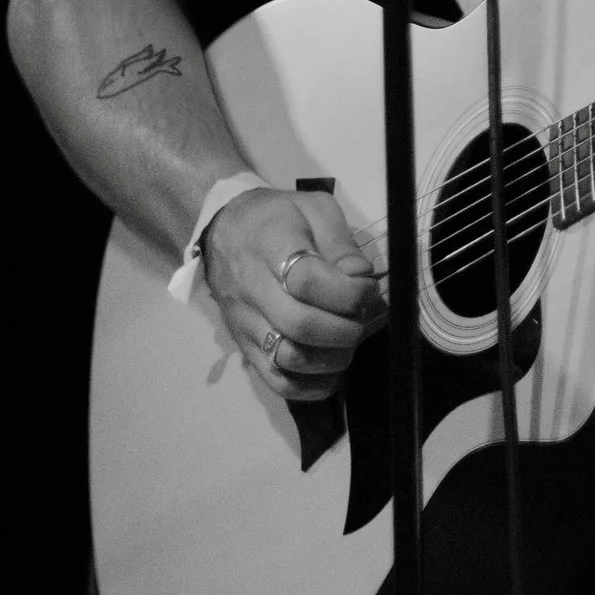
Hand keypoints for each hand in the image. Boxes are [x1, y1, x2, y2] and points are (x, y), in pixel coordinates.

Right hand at [202, 184, 384, 393]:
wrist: (226, 231)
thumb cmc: (278, 218)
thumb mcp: (315, 209)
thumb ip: (341, 242)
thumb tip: (361, 277)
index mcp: (270, 247)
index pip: (307, 281)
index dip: (348, 293)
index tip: (367, 289)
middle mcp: (252, 290)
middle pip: (300, 325)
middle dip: (346, 328)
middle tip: (362, 318)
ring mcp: (245, 324)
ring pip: (289, 358)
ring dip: (332, 358)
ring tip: (348, 340)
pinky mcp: (245, 349)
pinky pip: (277, 382)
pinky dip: (312, 386)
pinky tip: (332, 368)